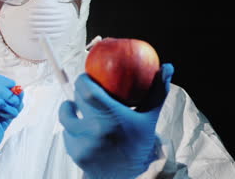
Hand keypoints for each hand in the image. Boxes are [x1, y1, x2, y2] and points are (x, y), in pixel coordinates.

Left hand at [59, 64, 173, 178]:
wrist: (132, 178)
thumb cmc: (141, 143)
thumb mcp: (150, 117)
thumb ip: (157, 91)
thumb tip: (167, 67)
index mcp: (112, 118)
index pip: (87, 91)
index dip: (83, 80)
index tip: (87, 76)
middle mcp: (94, 131)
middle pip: (75, 101)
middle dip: (77, 93)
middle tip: (83, 90)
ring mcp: (82, 144)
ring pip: (67, 118)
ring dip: (71, 111)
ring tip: (76, 107)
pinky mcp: (75, 154)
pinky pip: (67, 134)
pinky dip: (73, 130)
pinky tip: (81, 129)